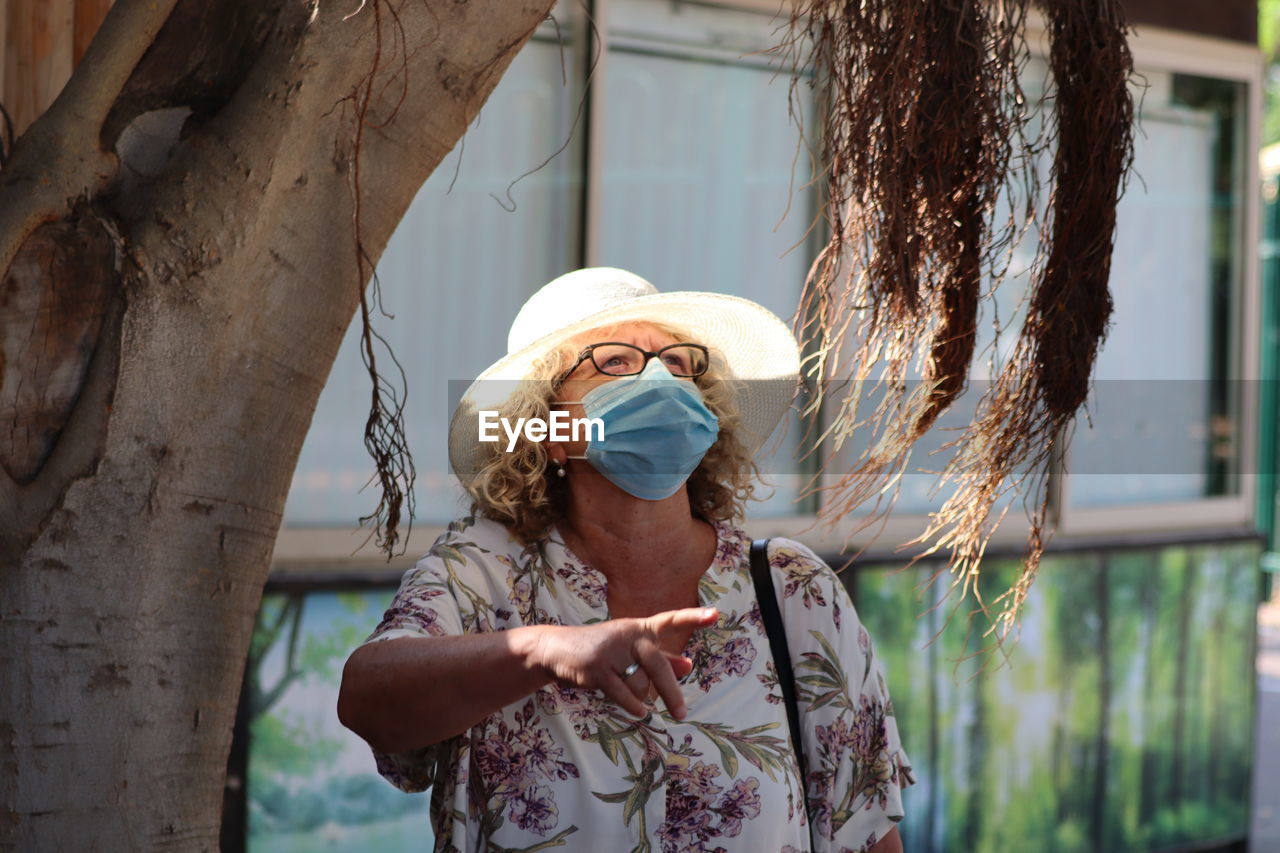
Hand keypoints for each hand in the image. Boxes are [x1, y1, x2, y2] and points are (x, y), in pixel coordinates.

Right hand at [528, 607, 718, 719]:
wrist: (557, 649)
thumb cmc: (601, 650)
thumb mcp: (632, 650)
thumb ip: (662, 658)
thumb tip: (689, 665)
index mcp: (640, 629)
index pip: (670, 621)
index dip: (693, 618)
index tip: (716, 614)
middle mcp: (628, 634)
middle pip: (657, 665)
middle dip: (670, 692)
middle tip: (682, 714)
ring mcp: (612, 650)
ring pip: (639, 684)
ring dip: (637, 696)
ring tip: (623, 691)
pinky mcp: (597, 667)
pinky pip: (623, 692)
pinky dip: (632, 704)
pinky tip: (638, 711)